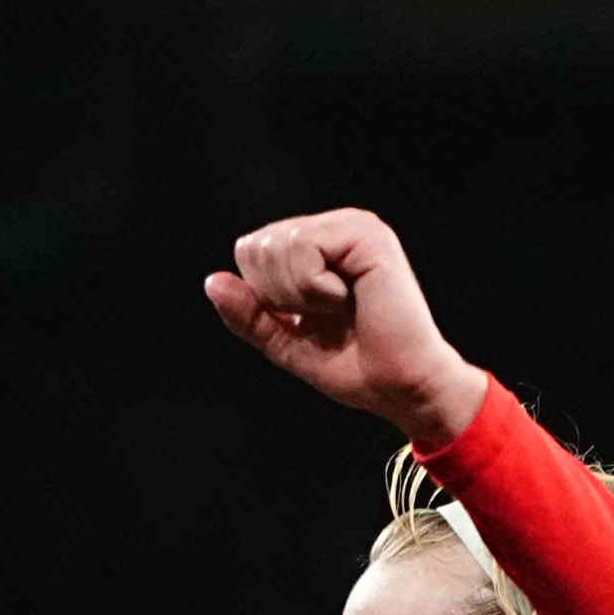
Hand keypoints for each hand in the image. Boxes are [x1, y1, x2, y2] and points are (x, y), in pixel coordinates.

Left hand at [204, 207, 487, 441]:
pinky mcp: (367, 235)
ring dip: (300, 294)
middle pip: (256, 246)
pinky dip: (315, 290)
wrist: (402, 387)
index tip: (310, 318)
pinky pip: (304, 251)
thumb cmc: (356, 367)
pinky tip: (351, 299)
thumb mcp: (286, 342)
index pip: (249, 251)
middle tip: (327, 315)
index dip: (265, 296)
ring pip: (276, 246)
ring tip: (343, 308)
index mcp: (317, 246)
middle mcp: (334, 227)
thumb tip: (211, 281)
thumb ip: (249, 315)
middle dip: (278, 295)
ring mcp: (353, 226)